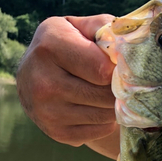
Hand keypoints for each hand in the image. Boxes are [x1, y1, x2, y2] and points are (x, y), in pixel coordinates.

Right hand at [17, 14, 119, 158]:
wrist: (33, 78)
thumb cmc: (67, 47)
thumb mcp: (79, 27)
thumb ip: (104, 27)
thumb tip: (128, 44)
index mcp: (50, 45)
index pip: (102, 69)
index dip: (117, 69)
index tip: (118, 66)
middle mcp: (42, 80)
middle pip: (105, 94)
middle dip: (117, 89)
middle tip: (117, 83)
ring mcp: (46, 111)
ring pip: (104, 115)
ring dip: (113, 106)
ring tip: (108, 94)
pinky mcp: (56, 133)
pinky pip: (99, 131)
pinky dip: (105, 122)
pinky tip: (96, 108)